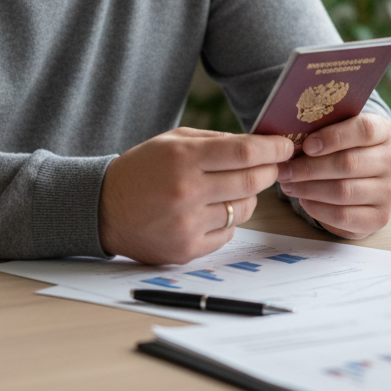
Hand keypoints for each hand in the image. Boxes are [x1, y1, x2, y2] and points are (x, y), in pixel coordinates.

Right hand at [99, 127, 293, 264]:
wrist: (103, 209)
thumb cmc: (142, 169)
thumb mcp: (173, 141)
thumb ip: (215, 141)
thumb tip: (260, 144)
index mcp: (183, 158)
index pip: (244, 152)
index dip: (273, 149)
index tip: (287, 147)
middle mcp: (187, 191)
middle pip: (251, 181)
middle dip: (270, 172)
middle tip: (273, 166)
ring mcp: (187, 223)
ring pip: (244, 209)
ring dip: (248, 197)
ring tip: (231, 189)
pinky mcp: (187, 249)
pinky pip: (229, 234)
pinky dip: (228, 221)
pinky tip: (210, 211)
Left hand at [276, 112, 390, 239]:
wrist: (369, 176)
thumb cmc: (346, 147)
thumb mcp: (341, 130)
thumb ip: (323, 129)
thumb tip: (289, 139)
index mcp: (385, 131)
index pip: (364, 130)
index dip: (333, 138)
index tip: (306, 145)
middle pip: (348, 164)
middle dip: (309, 168)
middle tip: (284, 169)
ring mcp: (388, 191)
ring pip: (343, 191)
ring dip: (308, 189)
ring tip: (288, 184)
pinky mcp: (380, 217)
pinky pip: (344, 216)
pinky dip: (318, 208)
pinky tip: (303, 200)